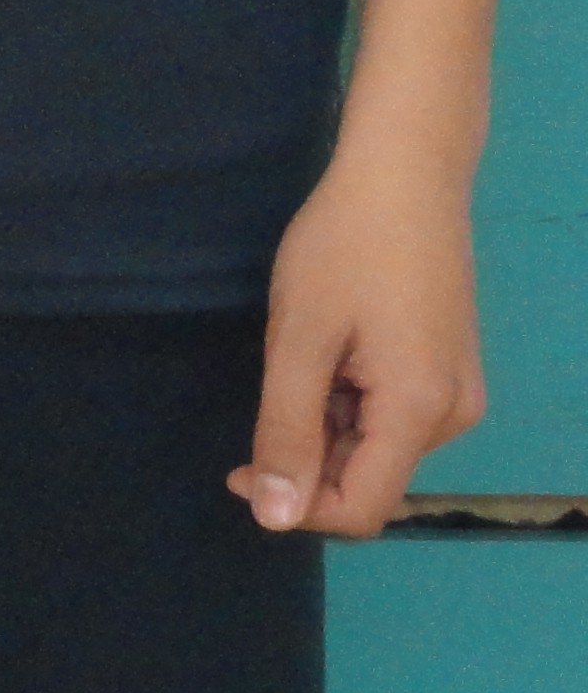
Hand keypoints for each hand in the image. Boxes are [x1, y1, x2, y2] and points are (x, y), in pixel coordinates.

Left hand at [239, 147, 482, 536]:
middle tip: (263, 395)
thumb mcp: (299, 339)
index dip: (295, 504)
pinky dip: (346, 402)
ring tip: (301, 354)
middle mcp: (451, 416)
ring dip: (324, 425)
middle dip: (306, 458)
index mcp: (419, 414)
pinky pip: (390, 414)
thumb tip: (274, 518)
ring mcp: (455, 392)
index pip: (360, 508)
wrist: (404, 173)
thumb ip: (285, 429)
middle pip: (368, 478)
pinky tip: (325, 351)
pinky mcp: (446, 369)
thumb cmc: (343, 247)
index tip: (238, 468)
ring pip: (376, 446)